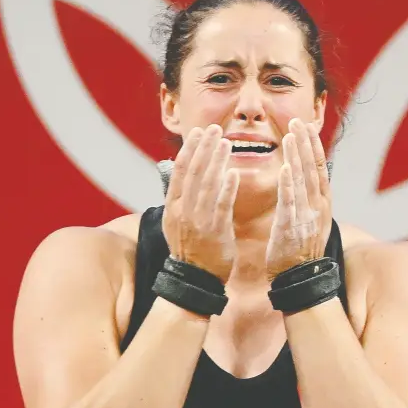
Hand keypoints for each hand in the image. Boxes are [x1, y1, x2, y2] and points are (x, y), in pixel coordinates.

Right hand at [162, 125, 239, 283]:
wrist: (194, 279)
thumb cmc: (190, 247)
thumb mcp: (177, 220)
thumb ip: (180, 197)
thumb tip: (181, 172)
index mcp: (173, 206)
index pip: (181, 170)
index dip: (190, 149)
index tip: (198, 132)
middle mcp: (183, 210)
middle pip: (194, 172)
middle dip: (204, 148)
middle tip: (215, 128)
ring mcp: (199, 220)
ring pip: (207, 185)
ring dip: (216, 161)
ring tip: (226, 142)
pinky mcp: (215, 231)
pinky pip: (222, 205)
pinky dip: (227, 188)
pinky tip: (234, 171)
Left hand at [266, 119, 331, 276]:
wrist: (300, 277)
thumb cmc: (301, 247)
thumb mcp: (311, 218)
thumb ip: (310, 196)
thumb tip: (308, 175)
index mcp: (322, 202)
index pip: (320, 167)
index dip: (313, 145)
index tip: (306, 125)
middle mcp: (318, 206)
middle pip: (313, 168)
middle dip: (305, 143)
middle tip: (297, 121)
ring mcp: (306, 217)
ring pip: (303, 181)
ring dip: (297, 156)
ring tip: (290, 135)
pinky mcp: (291, 228)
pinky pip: (290, 203)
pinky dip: (288, 185)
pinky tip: (284, 168)